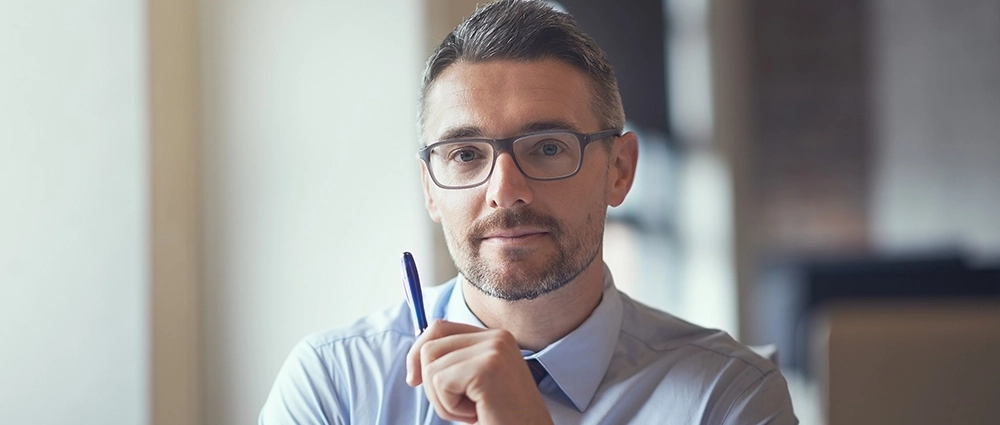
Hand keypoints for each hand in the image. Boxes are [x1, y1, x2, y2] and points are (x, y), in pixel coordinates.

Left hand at [406, 320, 552, 424]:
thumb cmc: (500, 418)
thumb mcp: (474, 385)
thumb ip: (454, 363)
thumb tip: (414, 361)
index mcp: (496, 337)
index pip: (439, 328)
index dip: (418, 353)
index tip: (413, 380)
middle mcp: (497, 337)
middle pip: (430, 346)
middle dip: (431, 384)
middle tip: (461, 406)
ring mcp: (494, 349)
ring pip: (431, 366)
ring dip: (442, 399)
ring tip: (472, 411)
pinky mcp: (487, 367)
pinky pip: (441, 382)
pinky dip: (450, 407)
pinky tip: (476, 414)